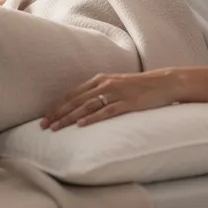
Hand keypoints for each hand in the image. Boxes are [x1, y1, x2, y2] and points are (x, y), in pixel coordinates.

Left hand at [41, 69, 192, 130]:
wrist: (164, 83)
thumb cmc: (139, 87)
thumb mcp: (116, 85)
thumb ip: (100, 93)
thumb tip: (83, 107)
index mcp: (100, 80)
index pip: (73, 94)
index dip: (57, 105)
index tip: (45, 116)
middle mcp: (105, 84)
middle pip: (75, 101)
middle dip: (58, 113)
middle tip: (44, 125)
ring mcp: (116, 93)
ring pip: (87, 106)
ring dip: (69, 118)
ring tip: (56, 128)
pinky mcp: (127, 103)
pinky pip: (106, 112)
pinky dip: (92, 118)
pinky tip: (81, 125)